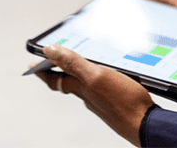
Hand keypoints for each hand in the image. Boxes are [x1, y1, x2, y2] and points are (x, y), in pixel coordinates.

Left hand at [34, 45, 153, 146]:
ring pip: (85, 85)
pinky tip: (105, 76)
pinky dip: (96, 79)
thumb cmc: (123, 101)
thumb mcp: (96, 76)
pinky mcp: (116, 101)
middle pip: (68, 82)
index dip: (43, 71)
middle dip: (58, 71)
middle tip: (48, 64)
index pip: (56, 79)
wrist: (145, 123)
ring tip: (74, 65)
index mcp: (82, 87)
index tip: (31, 67)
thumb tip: (50, 52)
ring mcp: (103, 100)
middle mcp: (90, 95)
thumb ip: (74, 64)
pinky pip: (101, 87)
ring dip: (77, 74)